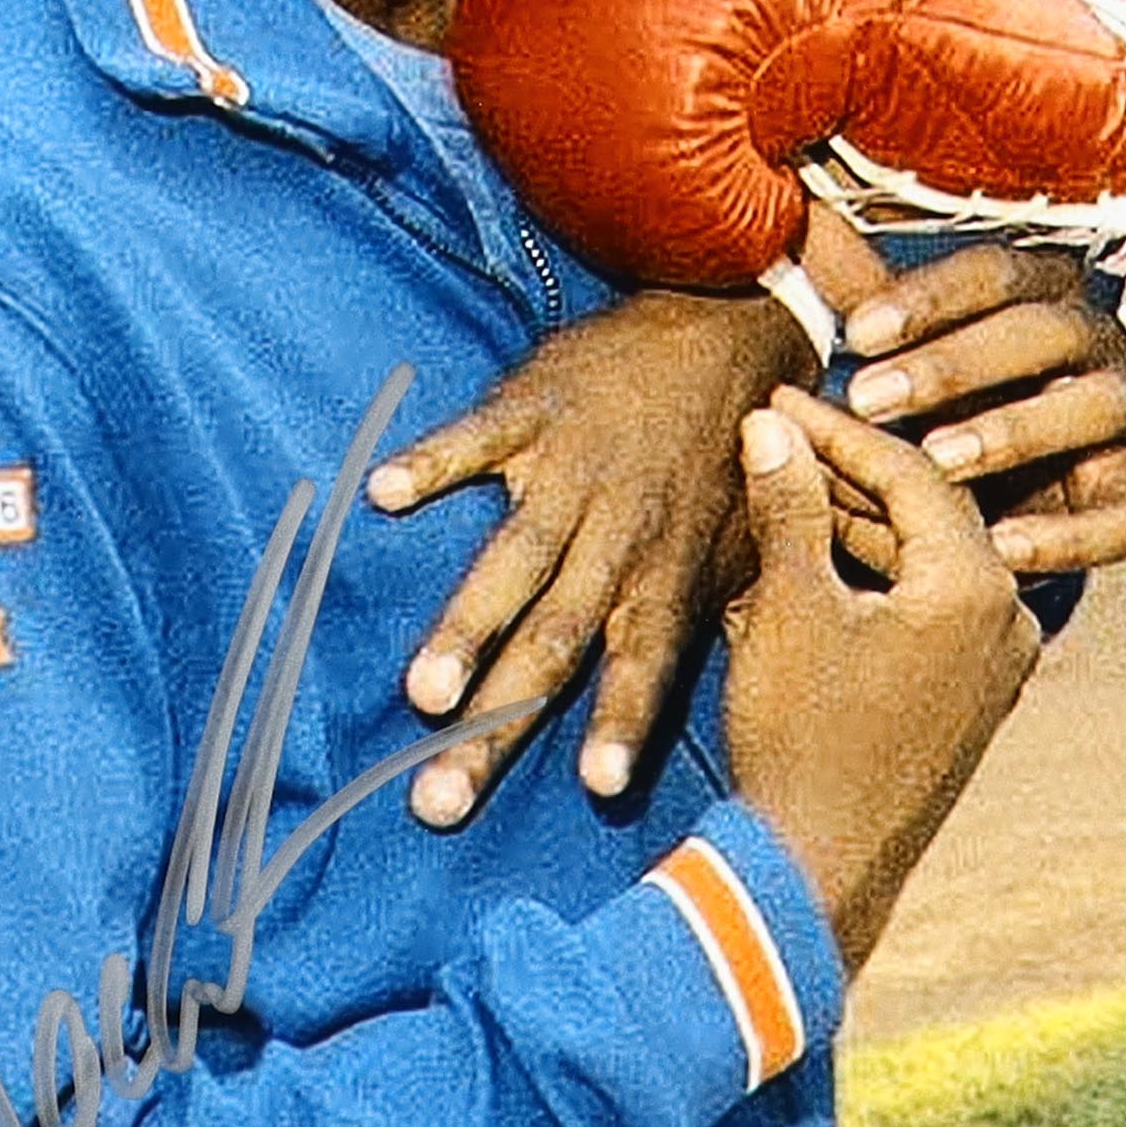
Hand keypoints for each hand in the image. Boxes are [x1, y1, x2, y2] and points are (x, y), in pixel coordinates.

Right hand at [369, 288, 809, 825]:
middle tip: (441, 799)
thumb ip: (706, 623)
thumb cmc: (729, 457)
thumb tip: (694, 706)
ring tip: (422, 693)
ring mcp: (576, 472)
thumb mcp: (741, 546)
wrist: (735, 327)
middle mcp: (622, 534)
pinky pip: (479, 437)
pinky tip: (384, 493)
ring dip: (468, 628)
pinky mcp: (538, 408)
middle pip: (554, 643)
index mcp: (669, 575)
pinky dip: (434, 461)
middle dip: (497, 725)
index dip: (622, 723)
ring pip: (517, 560)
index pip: (646, 666)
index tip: (598, 789)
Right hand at [722, 386, 1040, 965]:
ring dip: (857, 525)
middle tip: (778, 433)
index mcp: (977, 588)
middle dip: (848, 472)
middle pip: (928, 511)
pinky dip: (876, 579)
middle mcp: (1009, 620)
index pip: (912, 472)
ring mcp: (996, 665)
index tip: (778, 402)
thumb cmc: (801, 741)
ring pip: (927, 561)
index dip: (837, 430)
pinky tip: (815, 557)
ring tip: (783, 487)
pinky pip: (929, 610)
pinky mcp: (971, 699)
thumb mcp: (787, 609)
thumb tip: (771, 428)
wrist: (815, 870)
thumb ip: (790, 507)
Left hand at [840, 245, 1125, 576]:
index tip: (856, 334)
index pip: (996, 273)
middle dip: (955, 363)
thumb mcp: (902, 348)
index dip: (928, 298)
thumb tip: (802, 218)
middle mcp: (1096, 345)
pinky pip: (1125, 519)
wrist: (1001, 500)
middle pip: (1045, 332)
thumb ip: (861, 291)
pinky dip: (1070, 535)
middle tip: (870, 397)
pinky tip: (1000, 546)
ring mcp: (1123, 424)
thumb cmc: (940, 404)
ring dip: (1017, 430)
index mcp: (1042, 292)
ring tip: (936, 461)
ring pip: (1098, 407)